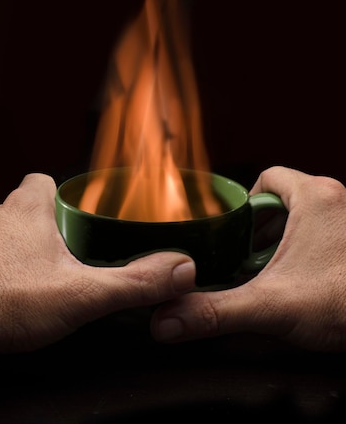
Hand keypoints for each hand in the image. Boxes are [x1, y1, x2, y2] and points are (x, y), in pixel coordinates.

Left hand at [0, 174, 194, 372]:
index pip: (42, 179)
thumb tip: (179, 269)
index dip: (60, 192)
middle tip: (68, 252)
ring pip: (1, 233)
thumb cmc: (6, 302)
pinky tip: (11, 294)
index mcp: (25, 210)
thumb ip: (135, 282)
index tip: (78, 212)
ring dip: (20, 247)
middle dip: (46, 225)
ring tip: (41, 275)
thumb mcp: (83, 293)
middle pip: (24, 207)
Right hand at [151, 166, 345, 350]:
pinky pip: (321, 234)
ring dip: (282, 242)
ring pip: (303, 218)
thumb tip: (168, 318)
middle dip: (261, 229)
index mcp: (315, 197)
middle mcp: (335, 201)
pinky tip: (297, 282)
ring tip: (269, 272)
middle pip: (284, 198)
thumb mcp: (270, 306)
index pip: (268, 176)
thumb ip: (214, 312)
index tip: (234, 232)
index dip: (245, 203)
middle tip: (248, 258)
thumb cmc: (345, 303)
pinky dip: (304, 252)